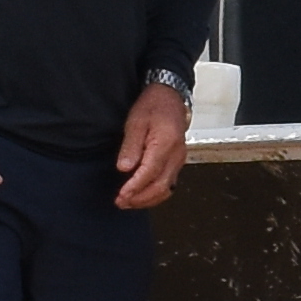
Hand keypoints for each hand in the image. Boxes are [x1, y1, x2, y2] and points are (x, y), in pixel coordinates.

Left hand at [114, 76, 188, 210]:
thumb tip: (124, 168)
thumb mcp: (135, 122)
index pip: (150, 173)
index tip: (121, 195)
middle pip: (161, 186)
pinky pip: (170, 184)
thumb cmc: (153, 107)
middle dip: (140, 198)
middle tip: (121, 202)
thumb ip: (130, 146)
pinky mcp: (178, 162)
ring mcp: (179, 160)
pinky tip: (142, 195)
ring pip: (167, 189)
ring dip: (148, 200)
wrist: (170, 98)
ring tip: (129, 202)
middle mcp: (176, 155)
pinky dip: (156, 194)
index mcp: (166, 143)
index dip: (135, 187)